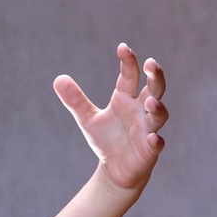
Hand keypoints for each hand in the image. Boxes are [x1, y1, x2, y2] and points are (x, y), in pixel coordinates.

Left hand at [53, 43, 168, 191]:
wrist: (115, 169)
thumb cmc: (107, 139)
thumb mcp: (87, 119)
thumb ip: (75, 100)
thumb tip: (57, 78)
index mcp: (126, 99)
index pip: (130, 75)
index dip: (129, 61)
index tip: (123, 47)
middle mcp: (141, 110)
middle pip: (154, 88)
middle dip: (155, 76)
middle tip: (151, 63)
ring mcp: (148, 129)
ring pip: (159, 114)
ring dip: (157, 107)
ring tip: (150, 101)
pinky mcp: (150, 149)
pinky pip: (156, 143)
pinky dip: (155, 140)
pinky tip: (152, 138)